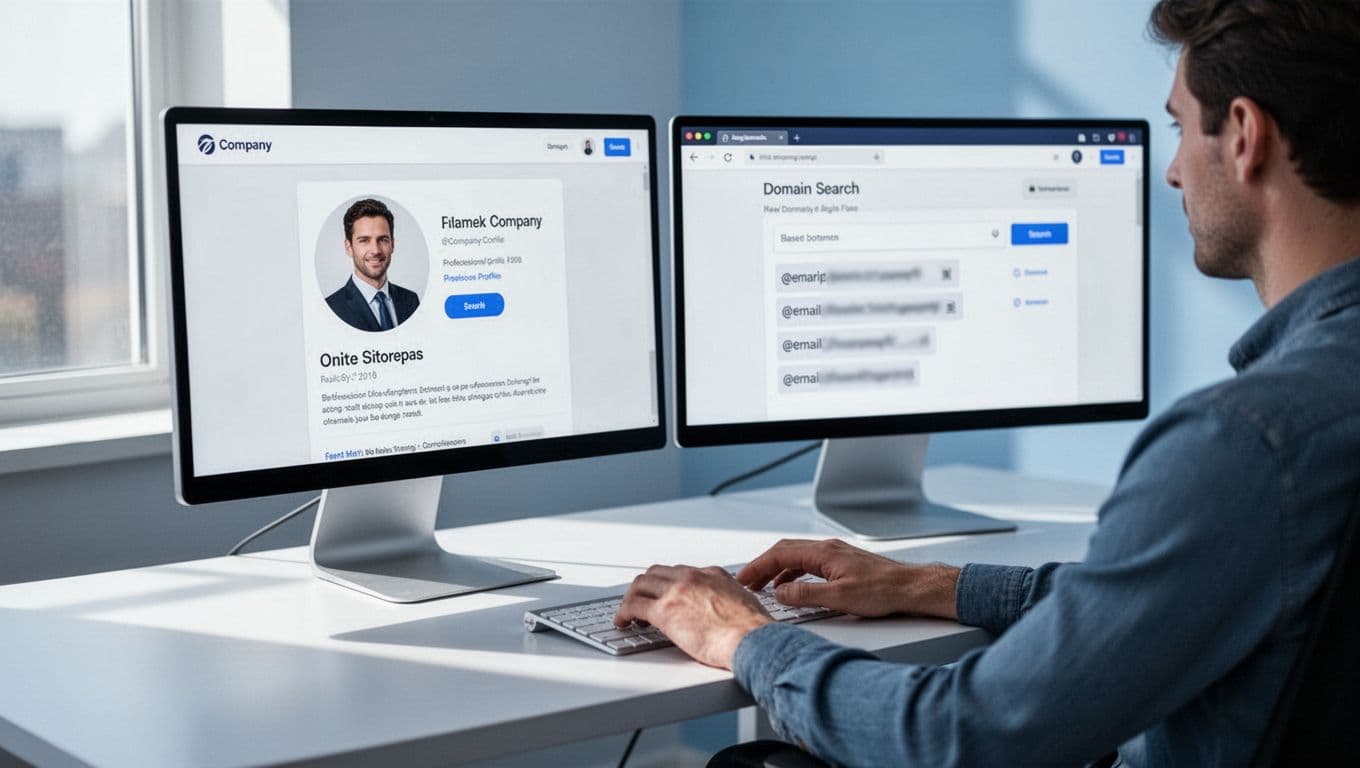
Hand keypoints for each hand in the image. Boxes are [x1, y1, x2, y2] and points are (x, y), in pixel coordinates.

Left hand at [615, 565, 773, 668]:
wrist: (752, 640)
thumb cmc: (753, 630)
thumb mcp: (744, 601)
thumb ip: (728, 598)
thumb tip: (725, 609)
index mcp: (712, 574)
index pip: (680, 572)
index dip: (667, 585)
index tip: (663, 595)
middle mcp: (692, 577)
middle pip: (656, 573)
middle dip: (645, 587)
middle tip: (641, 602)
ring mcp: (676, 591)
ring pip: (640, 585)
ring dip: (631, 598)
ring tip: (629, 614)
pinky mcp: (664, 611)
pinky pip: (633, 606)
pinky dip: (623, 612)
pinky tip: (622, 622)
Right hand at [737, 538, 959, 619]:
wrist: (910, 587)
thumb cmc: (882, 590)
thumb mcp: (838, 598)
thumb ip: (805, 595)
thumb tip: (780, 593)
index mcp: (823, 553)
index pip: (780, 554)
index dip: (758, 567)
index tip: (743, 579)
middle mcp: (827, 548)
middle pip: (784, 551)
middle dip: (762, 566)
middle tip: (747, 582)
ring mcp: (835, 554)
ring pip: (796, 556)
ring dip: (776, 570)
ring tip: (763, 587)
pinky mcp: (841, 563)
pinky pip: (808, 563)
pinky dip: (792, 572)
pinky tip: (792, 587)